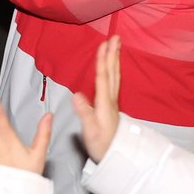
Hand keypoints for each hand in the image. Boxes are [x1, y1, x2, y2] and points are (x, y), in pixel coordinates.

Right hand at [72, 35, 121, 163]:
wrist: (116, 156)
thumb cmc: (102, 145)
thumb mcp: (90, 132)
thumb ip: (85, 113)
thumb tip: (77, 95)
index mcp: (104, 104)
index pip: (103, 78)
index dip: (102, 60)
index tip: (104, 44)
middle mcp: (110, 100)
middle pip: (112, 73)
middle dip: (112, 54)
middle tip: (115, 37)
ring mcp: (112, 102)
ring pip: (115, 76)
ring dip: (115, 59)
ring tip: (116, 46)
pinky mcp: (111, 105)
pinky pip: (114, 82)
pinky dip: (114, 70)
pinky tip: (113, 67)